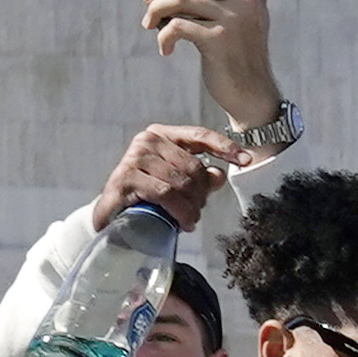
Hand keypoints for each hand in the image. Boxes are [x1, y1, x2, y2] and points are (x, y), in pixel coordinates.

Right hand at [89, 123, 239, 241]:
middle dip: (201, 193)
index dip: (225, 147)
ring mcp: (134, 158)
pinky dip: (180, 211)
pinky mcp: (126, 178)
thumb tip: (218, 174)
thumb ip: (199, 177)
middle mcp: (146, 141)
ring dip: (191, 206)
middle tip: (197, 211)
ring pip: (181, 182)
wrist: (112, 216)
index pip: (199, 136)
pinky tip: (182, 222)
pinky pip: (166, 194)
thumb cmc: (146, 196)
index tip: (245, 160)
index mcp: (161, 135)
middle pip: (194, 165)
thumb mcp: (177, 183)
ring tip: (189, 219)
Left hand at [144, 0, 283, 133]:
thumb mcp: (237, 20)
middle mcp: (247, 0)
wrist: (252, 93)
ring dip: (156, 10)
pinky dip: (164, 36)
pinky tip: (165, 48)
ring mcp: (234, 20)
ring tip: (149, 23)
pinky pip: (177, 26)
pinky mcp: (219, 40)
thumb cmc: (235, 53)